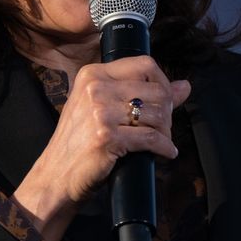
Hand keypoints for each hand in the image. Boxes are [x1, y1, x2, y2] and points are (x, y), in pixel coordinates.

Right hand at [13, 57, 189, 240]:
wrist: (56, 175)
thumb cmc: (78, 143)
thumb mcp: (101, 109)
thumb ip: (139, 93)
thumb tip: (184, 86)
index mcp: (93, 75)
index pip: (144, 64)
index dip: (163, 82)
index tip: (165, 100)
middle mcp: (95, 89)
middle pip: (156, 90)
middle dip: (167, 111)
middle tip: (162, 128)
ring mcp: (100, 113)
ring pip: (158, 114)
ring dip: (166, 132)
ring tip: (161, 142)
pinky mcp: (108, 137)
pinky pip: (152, 138)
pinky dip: (164, 148)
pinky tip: (165, 152)